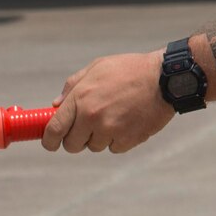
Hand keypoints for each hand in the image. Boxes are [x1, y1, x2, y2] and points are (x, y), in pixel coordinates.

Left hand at [42, 50, 174, 153]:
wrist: (166, 77)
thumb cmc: (131, 69)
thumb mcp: (98, 67)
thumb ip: (73, 86)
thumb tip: (56, 105)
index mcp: (81, 99)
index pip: (54, 130)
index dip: (49, 141)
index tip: (51, 143)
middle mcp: (92, 117)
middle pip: (72, 145)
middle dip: (76, 139)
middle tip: (87, 129)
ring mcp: (110, 130)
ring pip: (94, 147)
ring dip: (100, 137)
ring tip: (115, 117)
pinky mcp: (128, 139)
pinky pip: (114, 148)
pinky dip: (119, 139)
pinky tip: (128, 122)